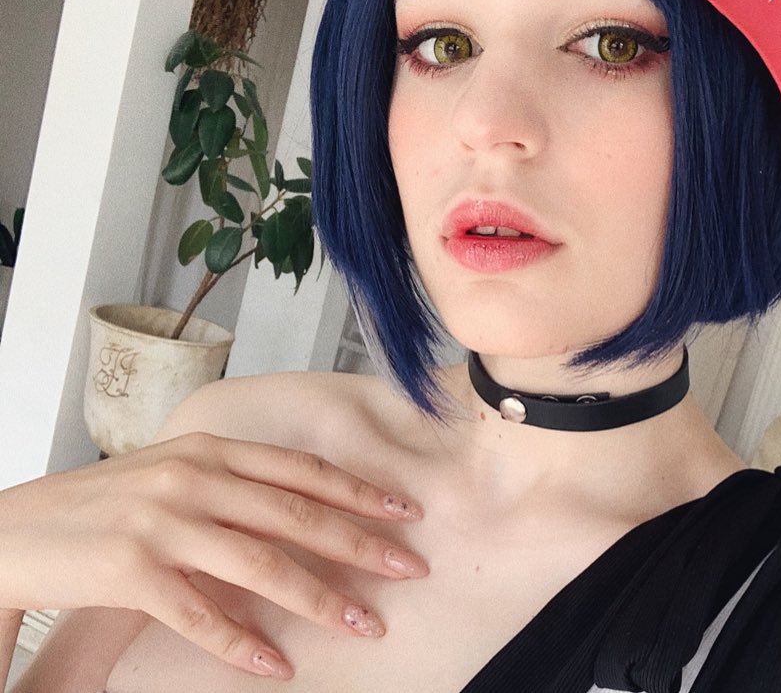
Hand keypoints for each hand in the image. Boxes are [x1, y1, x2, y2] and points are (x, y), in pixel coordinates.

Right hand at [0, 433, 426, 678]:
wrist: (12, 529)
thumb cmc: (101, 503)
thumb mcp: (173, 473)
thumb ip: (231, 482)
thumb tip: (297, 507)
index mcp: (209, 447)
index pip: (301, 469)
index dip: (357, 490)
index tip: (404, 509)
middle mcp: (195, 475)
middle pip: (297, 514)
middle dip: (360, 542)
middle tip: (410, 568)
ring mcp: (164, 519)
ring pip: (262, 563)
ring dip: (319, 599)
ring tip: (363, 625)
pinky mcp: (131, 568)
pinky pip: (200, 613)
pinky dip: (242, 641)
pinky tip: (276, 664)